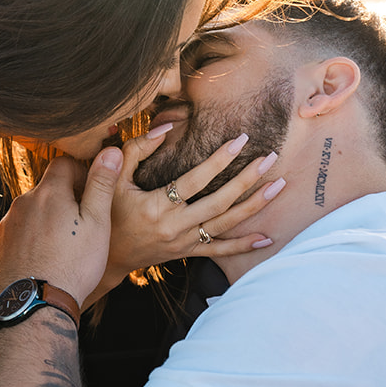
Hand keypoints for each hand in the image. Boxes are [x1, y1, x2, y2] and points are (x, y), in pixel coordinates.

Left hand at [0, 149, 123, 308]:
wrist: (38, 305)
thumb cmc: (74, 265)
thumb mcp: (97, 223)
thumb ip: (101, 184)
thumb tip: (110, 150)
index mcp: (49, 192)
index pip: (63, 163)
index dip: (80, 174)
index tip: (90, 195)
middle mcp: (23, 202)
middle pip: (46, 188)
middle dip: (64, 198)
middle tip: (80, 224)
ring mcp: (7, 224)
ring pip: (31, 210)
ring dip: (46, 218)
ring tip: (62, 245)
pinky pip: (18, 231)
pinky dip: (31, 237)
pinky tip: (43, 257)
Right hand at [98, 127, 284, 294]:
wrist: (107, 258)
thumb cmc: (108, 213)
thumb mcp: (113, 180)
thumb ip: (135, 150)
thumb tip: (164, 128)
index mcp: (157, 206)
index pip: (195, 179)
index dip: (219, 159)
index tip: (241, 140)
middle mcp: (175, 226)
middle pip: (219, 201)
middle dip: (247, 179)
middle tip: (270, 158)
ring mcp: (184, 242)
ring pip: (225, 224)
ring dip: (254, 205)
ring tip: (278, 186)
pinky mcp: (187, 252)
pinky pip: (219, 250)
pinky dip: (243, 245)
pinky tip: (267, 238)